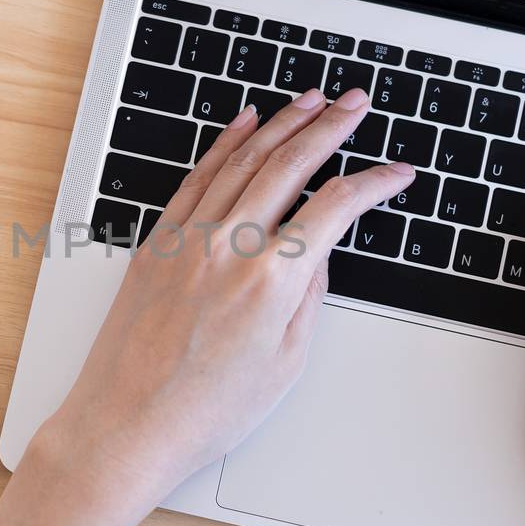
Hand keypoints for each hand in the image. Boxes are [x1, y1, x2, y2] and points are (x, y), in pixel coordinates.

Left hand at [32, 87, 414, 520]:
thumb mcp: (286, 362)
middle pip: (292, 164)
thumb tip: (319, 252)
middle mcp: (229, 248)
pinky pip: (196, 177)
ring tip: (312, 100)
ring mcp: (188, 239)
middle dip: (332, 126)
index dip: (376, 182)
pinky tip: (246, 123)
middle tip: (356, 103)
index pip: (337, 207)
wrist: (127, 425)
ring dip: (284, 123)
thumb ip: (310, 296)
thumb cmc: (205, 411)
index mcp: (272, 281)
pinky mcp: (157, 243)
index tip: (397, 172)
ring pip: (244, 160)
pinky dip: (225, 143)